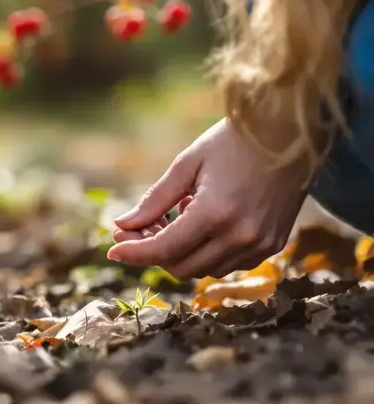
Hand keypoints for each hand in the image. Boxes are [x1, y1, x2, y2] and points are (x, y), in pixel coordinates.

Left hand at [107, 118, 306, 278]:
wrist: (290, 134)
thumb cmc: (233, 142)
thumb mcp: (187, 165)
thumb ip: (154, 199)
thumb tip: (122, 225)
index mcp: (215, 213)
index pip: (164, 250)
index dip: (134, 253)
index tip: (112, 251)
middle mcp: (240, 236)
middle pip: (181, 267)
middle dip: (154, 252)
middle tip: (140, 227)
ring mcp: (260, 244)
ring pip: (205, 269)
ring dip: (181, 252)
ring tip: (176, 215)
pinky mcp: (273, 245)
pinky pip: (229, 264)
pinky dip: (207, 252)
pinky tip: (202, 221)